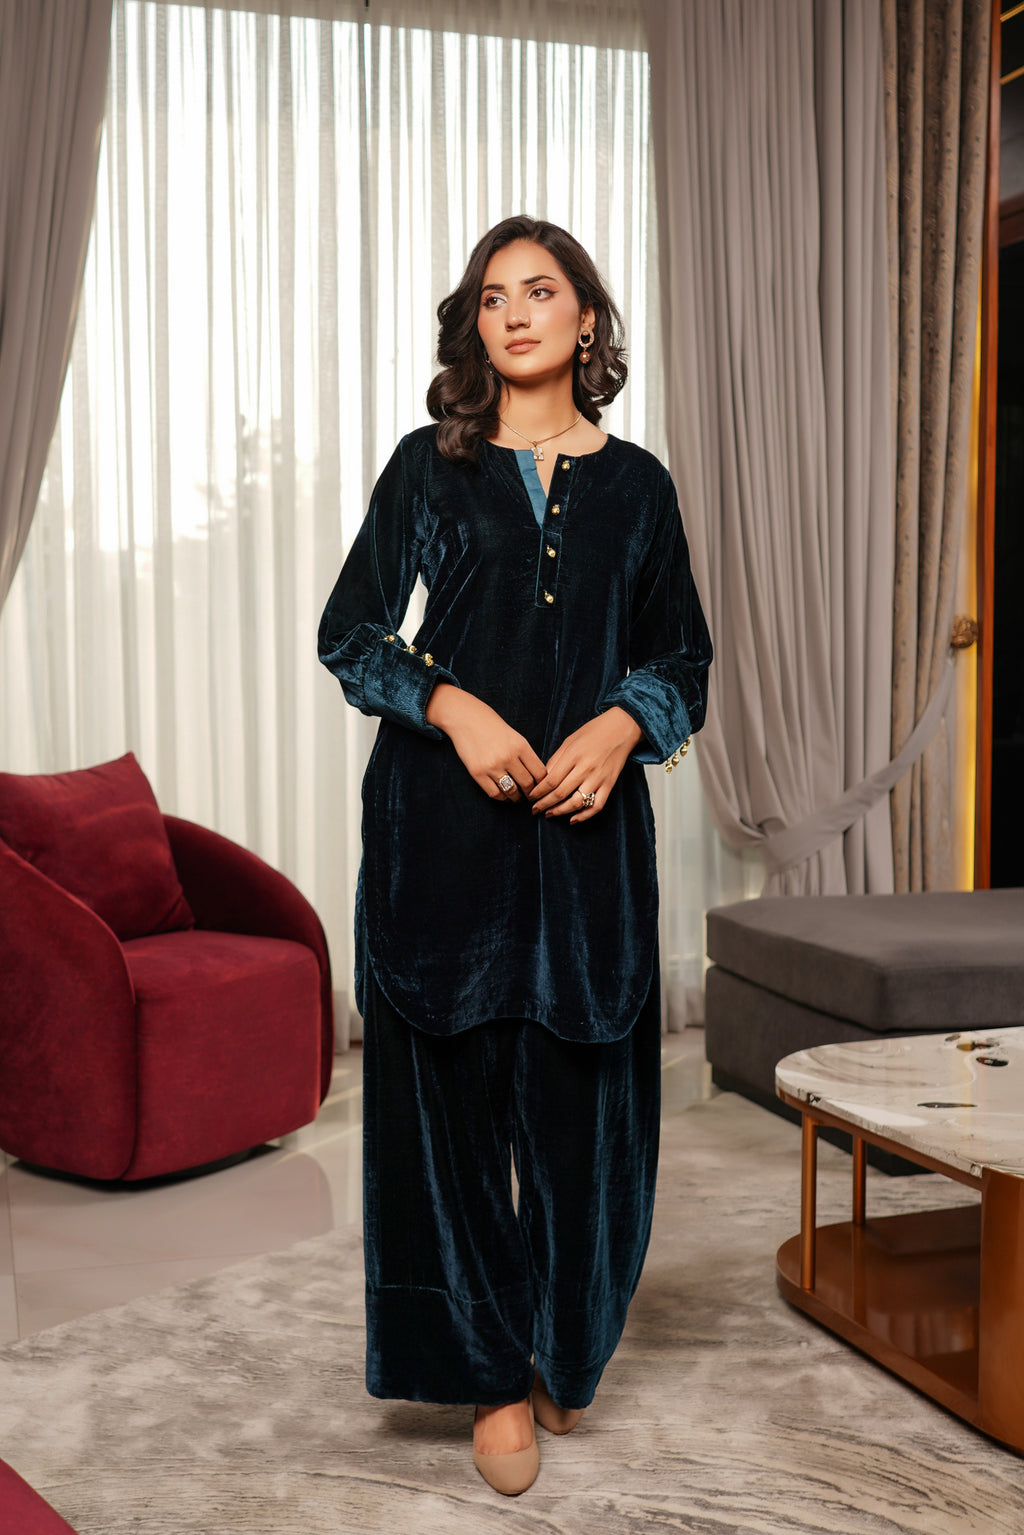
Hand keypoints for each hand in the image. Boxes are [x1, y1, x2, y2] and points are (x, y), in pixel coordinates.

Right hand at [426, 684, 545, 800]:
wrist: (464, 718)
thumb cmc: (491, 725)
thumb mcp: (514, 735)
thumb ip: (524, 754)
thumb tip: (535, 776)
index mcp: (521, 746)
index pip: (539, 772)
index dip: (542, 783)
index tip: (540, 786)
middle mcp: (508, 757)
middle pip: (527, 784)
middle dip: (530, 792)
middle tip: (529, 794)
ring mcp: (492, 766)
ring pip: (512, 791)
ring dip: (516, 797)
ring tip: (517, 797)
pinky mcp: (478, 773)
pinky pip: (494, 793)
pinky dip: (501, 797)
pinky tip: (503, 795)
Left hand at [530, 707, 642, 822]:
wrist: (622, 728)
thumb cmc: (593, 732)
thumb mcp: (570, 741)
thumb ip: (556, 760)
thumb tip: (543, 779)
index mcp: (573, 755)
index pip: (551, 780)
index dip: (539, 792)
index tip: (532, 797)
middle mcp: (586, 768)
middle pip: (560, 793)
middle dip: (544, 804)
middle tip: (535, 810)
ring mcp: (599, 778)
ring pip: (576, 803)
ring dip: (560, 812)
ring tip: (550, 814)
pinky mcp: (609, 784)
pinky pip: (596, 806)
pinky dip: (584, 816)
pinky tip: (573, 819)